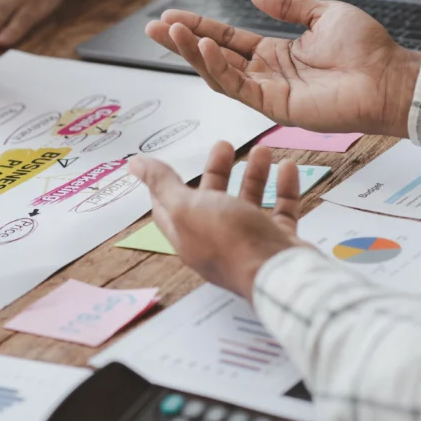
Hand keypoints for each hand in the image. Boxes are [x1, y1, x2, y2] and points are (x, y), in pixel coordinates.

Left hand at [129, 142, 305, 300]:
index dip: (165, 184)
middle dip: (216, 170)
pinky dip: (283, 188)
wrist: (280, 275)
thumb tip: (134, 164)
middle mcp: (217, 240)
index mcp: (188, 235)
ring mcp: (249, 242)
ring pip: (248, 202)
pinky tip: (287, 166)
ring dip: (253, 175)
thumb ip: (163, 184)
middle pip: (212, 200)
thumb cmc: (230, 242)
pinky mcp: (278, 241)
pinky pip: (280, 210)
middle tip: (225, 145)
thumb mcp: (186, 207)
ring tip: (262, 151)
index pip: (168, 208)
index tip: (167, 163)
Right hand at [146, 0, 420, 135]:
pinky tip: (205, 47)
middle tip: (152, 28)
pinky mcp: (274, 105)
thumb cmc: (365, 50)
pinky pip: (237, 86)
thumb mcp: (322, 15)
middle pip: (212, 57)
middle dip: (181, 42)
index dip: (198, 27)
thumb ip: (287, 6)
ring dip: (193, 53)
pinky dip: (218, 67)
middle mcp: (265, 73)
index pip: (226, 39)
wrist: (387, 77)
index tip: (169, 17)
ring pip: (218, 73)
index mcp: (275, 53)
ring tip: (171, 32)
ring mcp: (267, 91)